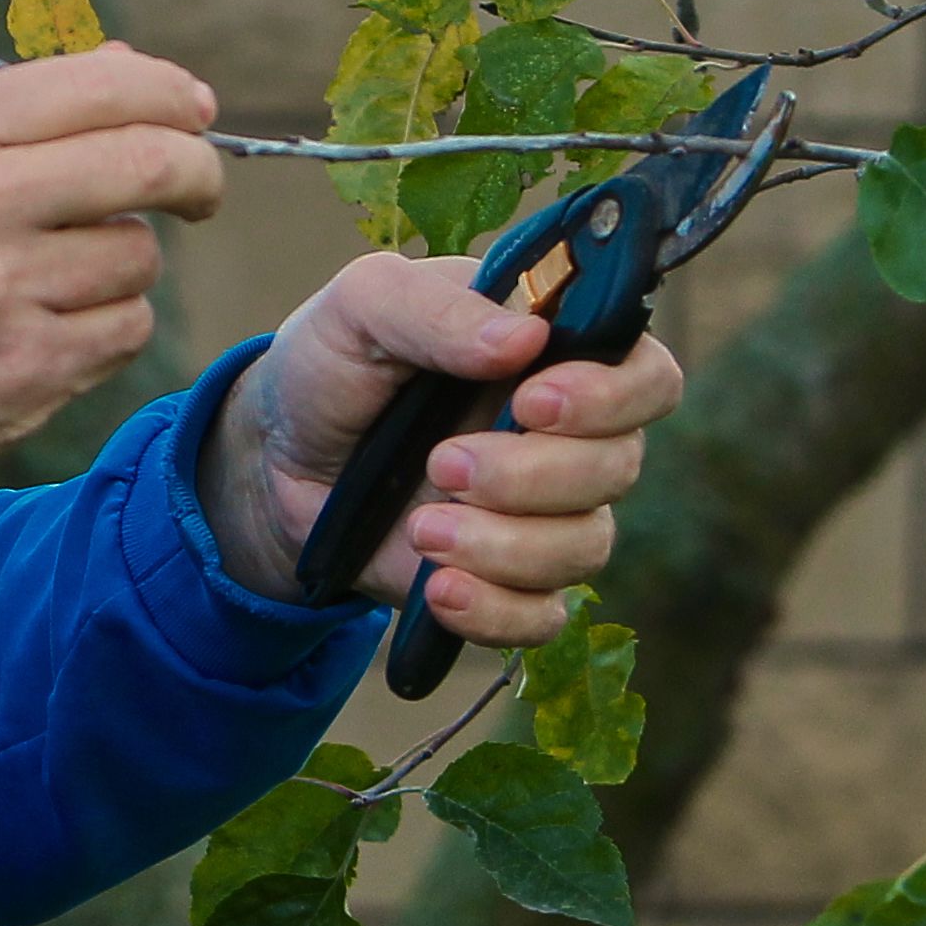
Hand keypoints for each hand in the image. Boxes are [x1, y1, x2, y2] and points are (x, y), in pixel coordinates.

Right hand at [0, 45, 227, 514]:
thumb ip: (5, 107)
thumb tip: (131, 71)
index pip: (105, 86)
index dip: (172, 94)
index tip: (195, 112)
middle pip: (150, 164)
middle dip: (196, 172)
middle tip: (198, 188)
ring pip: (138, 256)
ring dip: (119, 260)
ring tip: (53, 271)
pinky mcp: (21, 376)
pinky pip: (122, 331)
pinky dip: (102, 325)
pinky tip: (42, 324)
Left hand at [199, 250, 685, 641]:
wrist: (278, 457)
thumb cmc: (336, 362)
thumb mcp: (364, 306)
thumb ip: (438, 308)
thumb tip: (525, 339)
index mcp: (556, 354)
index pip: (647, 378)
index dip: (611, 397)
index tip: (532, 401)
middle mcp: (570, 437)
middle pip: (617, 468)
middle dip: (531, 474)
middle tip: (443, 461)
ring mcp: (543, 515)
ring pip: (584, 547)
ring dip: (504, 545)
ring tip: (420, 527)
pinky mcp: (505, 581)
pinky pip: (540, 618)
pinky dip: (494, 611)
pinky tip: (437, 589)